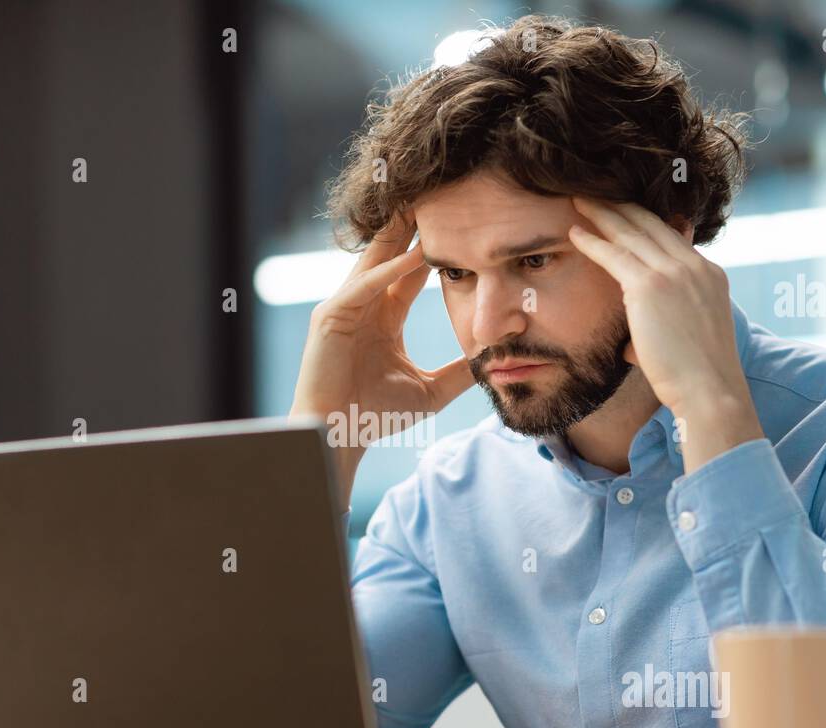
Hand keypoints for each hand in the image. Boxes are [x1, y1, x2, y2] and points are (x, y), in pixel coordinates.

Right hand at [290, 212, 473, 499]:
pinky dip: (387, 271)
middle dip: (413, 224)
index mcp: (384, 317)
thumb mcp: (432, 391)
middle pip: (391, 253)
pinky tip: (412, 255)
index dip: (434, 246)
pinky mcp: (330, 317)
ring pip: (375, 261)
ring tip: (424, 204)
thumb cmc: (375, 417)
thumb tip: (494, 364)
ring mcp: (344, 307)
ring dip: (400, 234)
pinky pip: (363, 286)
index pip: (412, 270)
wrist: (339, 437)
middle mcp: (363, 304)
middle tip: (441, 192)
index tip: (460, 221)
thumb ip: (460, 373)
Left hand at [567, 197, 743, 414]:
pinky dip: (593, 242)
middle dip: (622, 206)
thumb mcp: (687, 342)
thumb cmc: (695, 378)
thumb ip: (662, 332)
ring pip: (631, 233)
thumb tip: (633, 347)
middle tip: (597, 193)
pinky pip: (615, 256)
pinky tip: (574, 232)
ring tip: (579, 200)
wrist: (710, 390)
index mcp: (709, 274)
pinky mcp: (651, 286)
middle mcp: (695, 266)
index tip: (625, 211)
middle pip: (652, 224)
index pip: (673, 237)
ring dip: (603, 214)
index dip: (645, 221)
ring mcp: (675, 273)